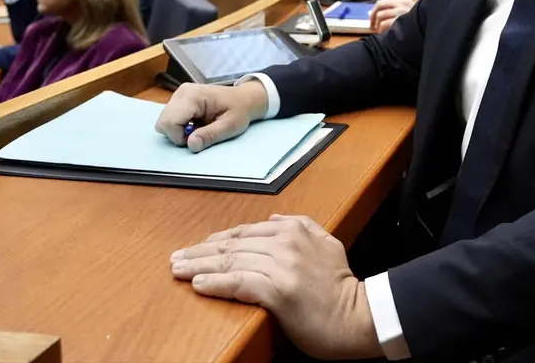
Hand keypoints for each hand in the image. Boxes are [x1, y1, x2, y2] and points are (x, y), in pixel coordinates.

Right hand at [154, 80, 268, 151]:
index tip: (199, 136)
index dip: (180, 137)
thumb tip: (191, 145)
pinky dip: (180, 126)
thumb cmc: (239, 110)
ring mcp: (178, 95)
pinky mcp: (178, 100)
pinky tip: (196, 122)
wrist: (244, 98)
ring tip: (199, 126)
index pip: (169, 122)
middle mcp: (181, 93)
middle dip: (178, 134)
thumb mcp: (230, 126)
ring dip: (179, 130)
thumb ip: (210, 135)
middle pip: (163, 123)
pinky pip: (170, 119)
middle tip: (199, 132)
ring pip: (165, 122)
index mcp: (193, 96)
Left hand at [170, 215, 379, 359]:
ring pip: (231, 262)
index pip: (245, 232)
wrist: (358, 316)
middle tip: (176, 259)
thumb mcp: (328, 244)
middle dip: (200, 252)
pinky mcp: (279, 291)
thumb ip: (302, 225)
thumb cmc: (341, 286)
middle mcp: (286, 243)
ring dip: (200, 266)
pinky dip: (216, 283)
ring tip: (178, 271)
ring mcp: (282, 266)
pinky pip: (240, 283)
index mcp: (295, 229)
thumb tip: (274, 218)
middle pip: (232, 246)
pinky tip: (199, 284)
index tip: (196, 248)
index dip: (217, 240)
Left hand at [370, 0, 414, 33]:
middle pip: (380, 5)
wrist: (427, 32)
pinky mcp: (400, 21)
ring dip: (378, 25)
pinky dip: (381, 29)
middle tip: (372, 25)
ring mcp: (402, 12)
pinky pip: (384, 24)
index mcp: (405, 0)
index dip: (375, 10)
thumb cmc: (418, 26)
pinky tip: (385, 34)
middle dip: (373, 16)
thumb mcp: (409, 15)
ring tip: (380, 31)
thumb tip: (375, 14)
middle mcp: (403, 4)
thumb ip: (395, 12)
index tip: (373, 18)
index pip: (384, 1)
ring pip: (381, 15)